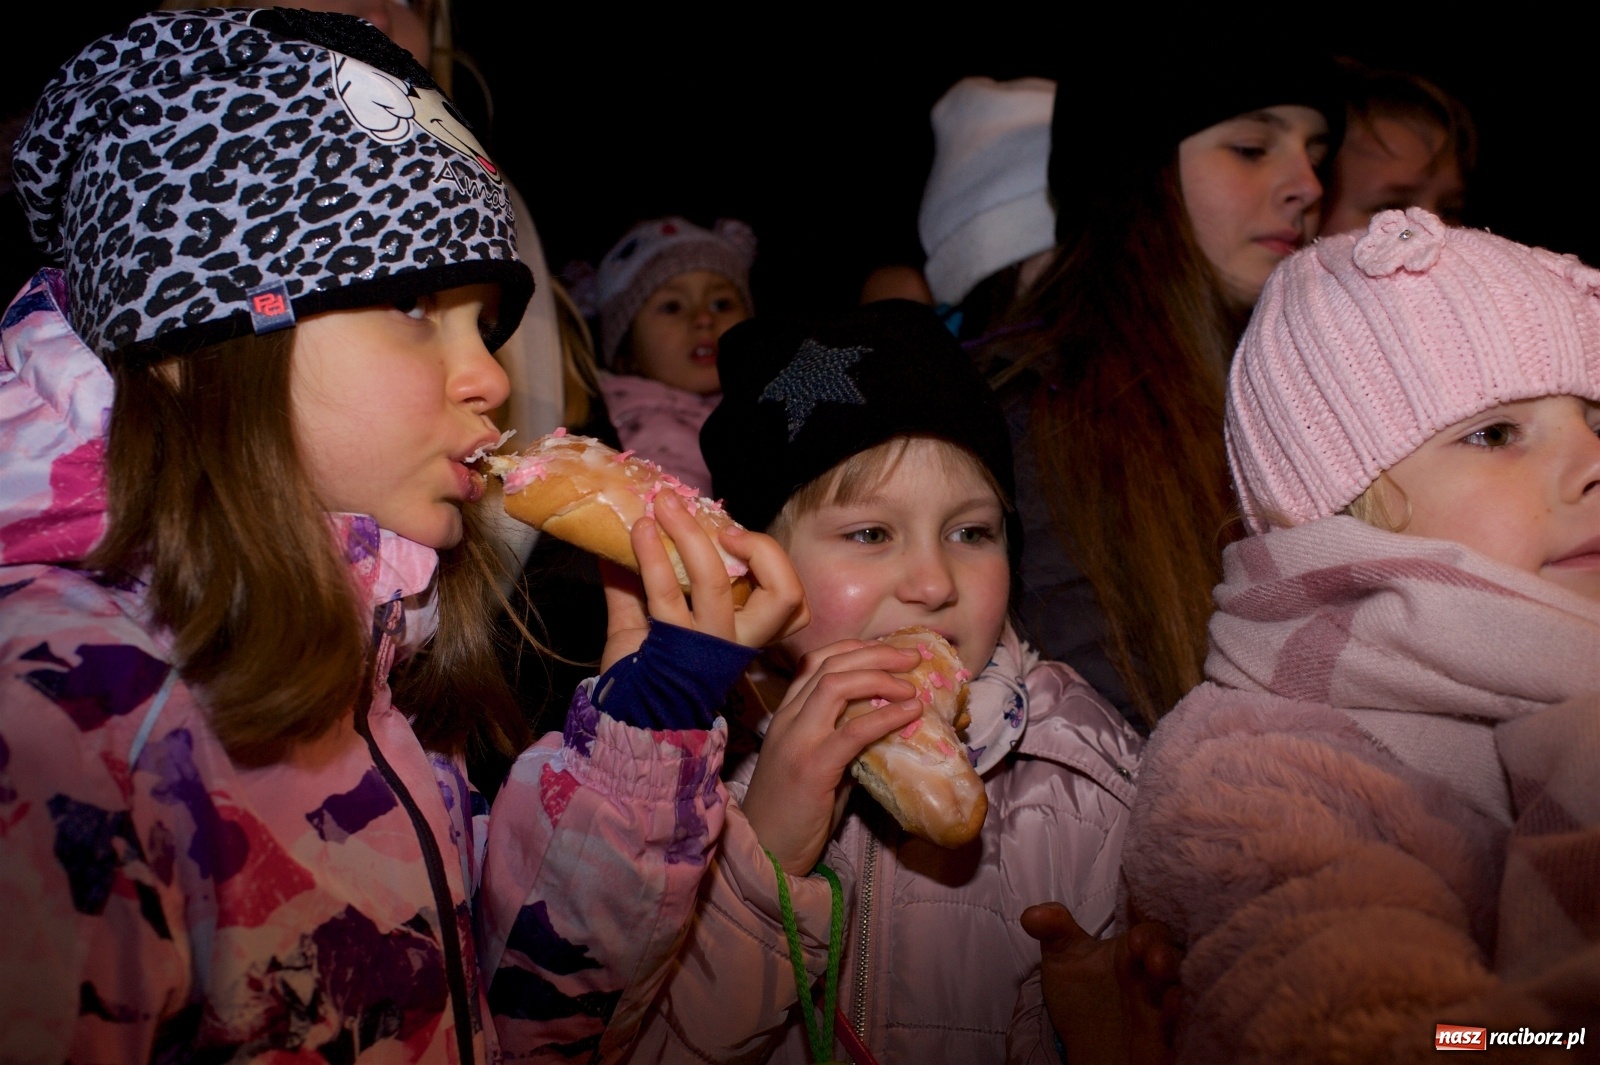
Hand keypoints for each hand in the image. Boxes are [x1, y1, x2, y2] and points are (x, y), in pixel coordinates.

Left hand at [600, 492, 807, 670]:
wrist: (622, 719)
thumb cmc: (643, 672)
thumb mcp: (647, 619)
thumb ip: (639, 578)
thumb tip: (626, 531)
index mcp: (745, 631)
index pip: (792, 603)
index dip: (773, 562)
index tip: (733, 536)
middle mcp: (738, 640)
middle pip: (783, 594)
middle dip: (759, 547)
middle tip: (719, 523)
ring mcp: (708, 646)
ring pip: (718, 583)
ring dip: (689, 533)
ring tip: (664, 506)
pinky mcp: (674, 648)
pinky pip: (667, 592)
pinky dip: (651, 555)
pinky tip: (640, 532)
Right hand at [741, 640, 922, 874]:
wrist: (765, 850)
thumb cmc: (794, 812)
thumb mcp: (816, 764)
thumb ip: (840, 739)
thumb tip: (885, 722)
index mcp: (785, 716)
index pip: (815, 662)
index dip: (853, 649)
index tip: (887, 650)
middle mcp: (787, 720)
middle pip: (830, 665)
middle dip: (875, 654)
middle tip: (911, 657)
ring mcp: (797, 741)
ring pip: (836, 685)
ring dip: (879, 677)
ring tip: (910, 684)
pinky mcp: (812, 767)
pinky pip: (853, 730)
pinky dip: (886, 715)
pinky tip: (910, 712)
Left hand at [1020, 902, 1181, 1064]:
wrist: (1090, 1049)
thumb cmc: (1082, 999)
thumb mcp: (1063, 959)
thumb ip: (1051, 930)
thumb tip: (1030, 915)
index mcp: (1135, 949)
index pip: (1151, 930)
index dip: (1148, 930)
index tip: (1134, 935)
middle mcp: (1154, 973)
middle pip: (1172, 953)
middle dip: (1163, 951)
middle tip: (1149, 956)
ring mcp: (1164, 1001)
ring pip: (1183, 983)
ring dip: (1176, 979)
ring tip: (1161, 977)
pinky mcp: (1169, 1031)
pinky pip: (1184, 1020)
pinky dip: (1180, 1014)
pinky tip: (1171, 1007)